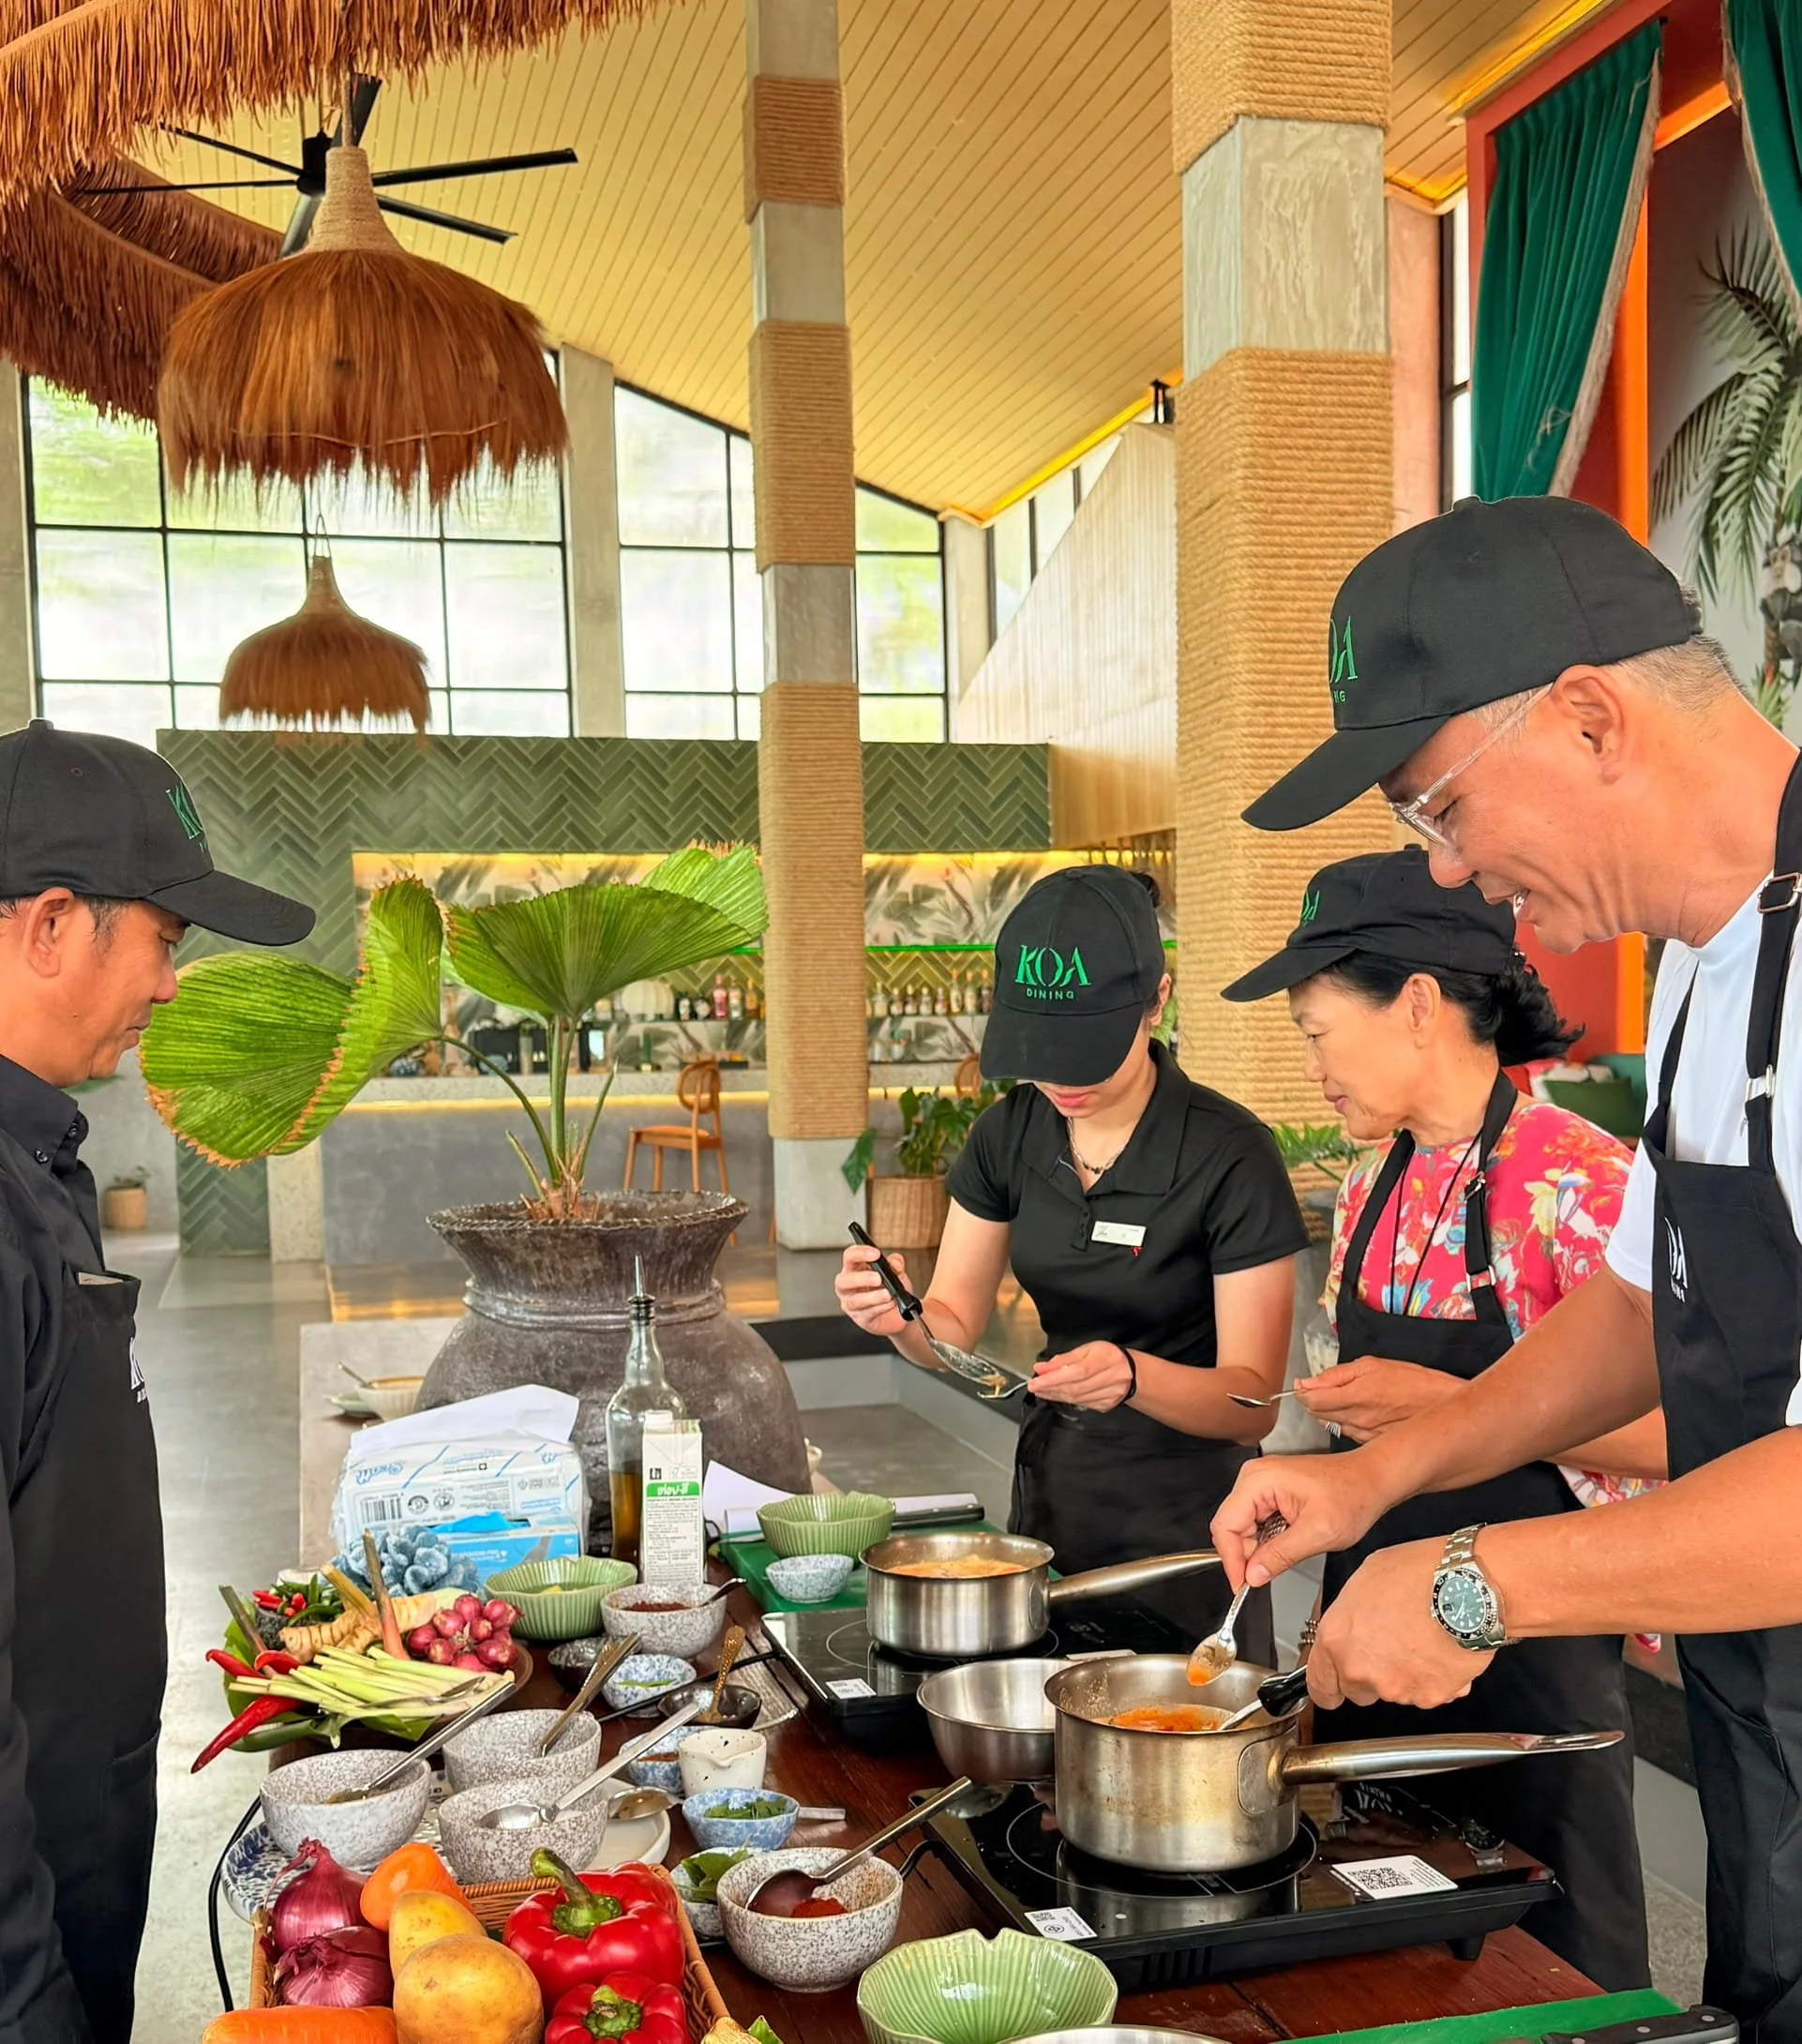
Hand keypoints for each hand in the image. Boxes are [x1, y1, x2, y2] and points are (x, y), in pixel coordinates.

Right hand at [835, 1243, 909, 1336]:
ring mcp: (851, 1303)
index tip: (876, 1254)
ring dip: (873, 1297)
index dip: (860, 1253)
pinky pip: (867, 1313)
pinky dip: (881, 1307)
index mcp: (854, 1269)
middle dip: (861, 1278)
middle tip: (878, 1278)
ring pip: (855, 1300)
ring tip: (888, 1294)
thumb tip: (895, 1263)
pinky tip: (891, 1303)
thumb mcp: (897, 1272)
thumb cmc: (891, 1289)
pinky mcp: (861, 1318)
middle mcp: (848, 1286)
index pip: (849, 1256)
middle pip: (843, 1280)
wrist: (900, 1313)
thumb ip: (896, 1264)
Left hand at [1028, 1342, 1133, 1411]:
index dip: (1055, 1378)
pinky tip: (1056, 1395)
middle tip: (1033, 1386)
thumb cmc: (1107, 1356)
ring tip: (1040, 1391)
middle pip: (1076, 1388)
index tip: (1036, 1381)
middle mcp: (1111, 1378)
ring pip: (1077, 1399)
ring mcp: (1111, 1395)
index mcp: (1106, 1359)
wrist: (1132, 1371)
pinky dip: (1066, 1400)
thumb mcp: (1086, 1349)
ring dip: (1055, 1395)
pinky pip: (1082, 1404)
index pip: (1077, 1371)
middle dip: (1051, 1388)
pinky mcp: (1107, 1405)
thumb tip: (1041, 1368)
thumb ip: (1063, 1359)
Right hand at [1210, 1450, 1394, 1590]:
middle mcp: (1254, 1477)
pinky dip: (1265, 1541)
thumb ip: (1280, 1556)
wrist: (1371, 1480)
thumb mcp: (1318, 1533)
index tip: (1242, 1585)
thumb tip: (1252, 1575)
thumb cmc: (1353, 1494)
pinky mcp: (1269, 1492)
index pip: (1226, 1525)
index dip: (1231, 1560)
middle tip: (1261, 1579)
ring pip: (1241, 1527)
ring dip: (1257, 1549)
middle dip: (1244, 1556)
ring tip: (1285, 1557)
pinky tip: (1286, 1546)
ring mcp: (1261, 1483)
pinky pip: (1255, 1522)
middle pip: (1231, 1526)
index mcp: (1260, 1480)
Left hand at [1294, 1358, 1463, 1442]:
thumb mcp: (1374, 1366)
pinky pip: (1348, 1434)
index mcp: (1353, 1398)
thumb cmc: (1415, 1383)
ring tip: (1344, 1399)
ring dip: (1328, 1413)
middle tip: (1321, 1389)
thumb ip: (1337, 1375)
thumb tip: (1307, 1382)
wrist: (1446, 1410)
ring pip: (1332, 1425)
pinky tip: (1358, 1413)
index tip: (1303, 1385)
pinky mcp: (1373, 1445)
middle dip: (1312, 1402)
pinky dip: (1346, 1423)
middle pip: (1317, 1415)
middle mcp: (1355, 1422)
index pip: (1310, 1402)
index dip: (1302, 1392)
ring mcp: (1363, 1436)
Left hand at [1307, 1540, 1493, 1708]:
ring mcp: (1396, 1688)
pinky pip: (1427, 1693)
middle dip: (1370, 1675)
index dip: (1328, 1686)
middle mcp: (1362, 1670)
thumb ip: (1351, 1616)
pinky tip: (1440, 1649)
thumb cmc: (1418, 1575)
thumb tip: (1354, 1626)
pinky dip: (1433, 1679)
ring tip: (1420, 1638)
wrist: (1466, 1588)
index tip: (1332, 1686)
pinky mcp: (1430, 1697)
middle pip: (1358, 1691)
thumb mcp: (1365, 1579)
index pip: (1319, 1685)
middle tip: (1390, 1645)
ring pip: (1394, 1692)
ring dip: (1404, 1674)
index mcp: (1337, 1640)